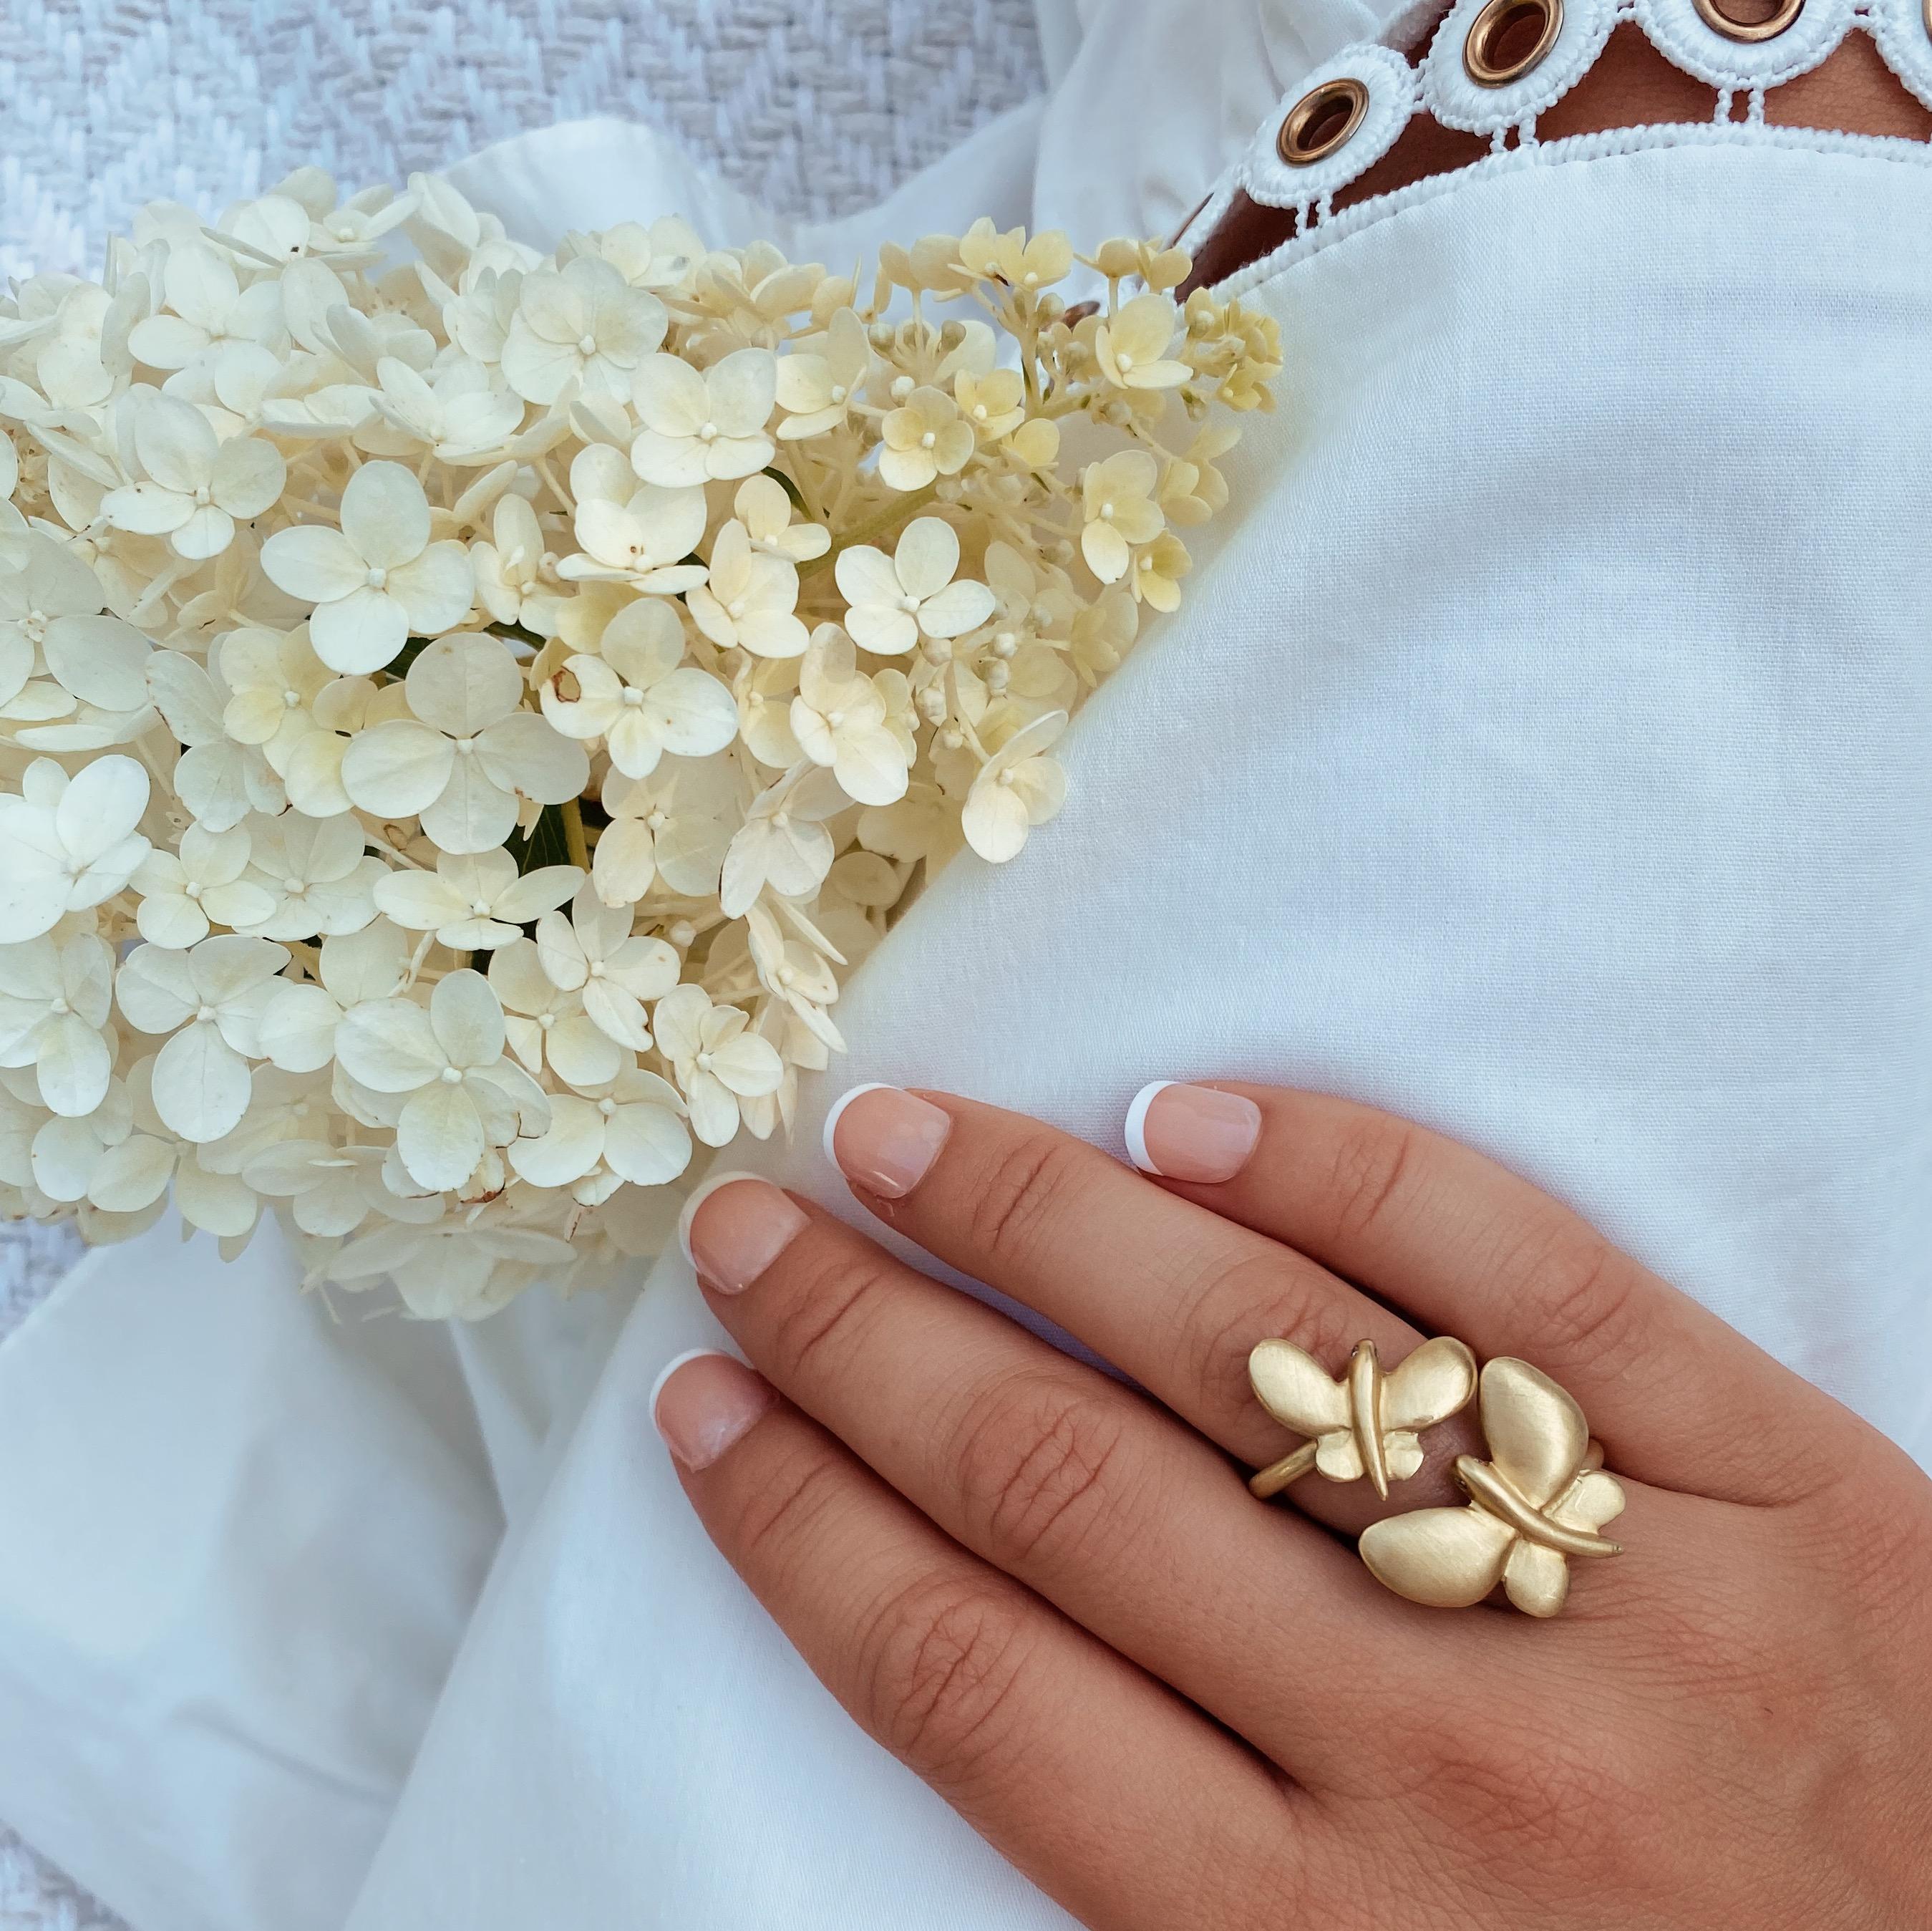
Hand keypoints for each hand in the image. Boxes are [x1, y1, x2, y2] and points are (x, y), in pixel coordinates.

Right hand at [655, 1081, 1931, 1929]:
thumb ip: (1198, 1889)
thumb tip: (979, 1651)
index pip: (969, 1682)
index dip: (804, 1526)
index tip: (706, 1407)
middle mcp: (1433, 1763)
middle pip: (1065, 1489)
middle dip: (868, 1343)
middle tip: (752, 1227)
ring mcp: (1612, 1596)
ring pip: (1254, 1356)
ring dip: (1041, 1225)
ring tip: (899, 1136)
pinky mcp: (1783, 1476)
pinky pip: (1529, 1284)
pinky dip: (1353, 1177)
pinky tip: (1195, 1113)